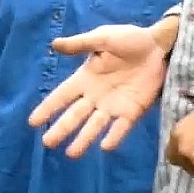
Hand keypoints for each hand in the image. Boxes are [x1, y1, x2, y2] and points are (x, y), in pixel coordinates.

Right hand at [28, 21, 172, 156]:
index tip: (33, 122)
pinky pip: (121, 127)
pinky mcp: (132, 110)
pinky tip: (105, 147)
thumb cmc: (130, 39)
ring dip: (83, 139)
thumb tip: (55, 45)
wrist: (160, 45)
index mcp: (85, 78)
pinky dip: (113, 137)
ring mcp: (113, 105)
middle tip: (47, 143)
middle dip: (61, 129)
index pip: (62, 96)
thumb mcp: (103, 38)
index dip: (48, 108)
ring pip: (94, 126)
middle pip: (74, 115)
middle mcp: (95, 96)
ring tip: (71, 154)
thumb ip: (80, 44)